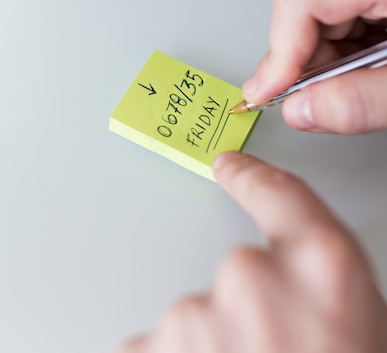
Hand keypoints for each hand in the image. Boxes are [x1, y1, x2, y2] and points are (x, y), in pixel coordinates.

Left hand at [114, 152, 386, 352]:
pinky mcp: (150, 351)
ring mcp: (196, 316)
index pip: (280, 194)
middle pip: (238, 270)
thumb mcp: (351, 326)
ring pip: (197, 318)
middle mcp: (253, 277)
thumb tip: (276, 274)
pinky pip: (161, 350)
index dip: (252, 177)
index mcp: (322, 268)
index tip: (230, 166)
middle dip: (250, 316)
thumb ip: (312, 285)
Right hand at [242, 0, 386, 133]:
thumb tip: (302, 110)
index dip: (277, 53)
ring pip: (317, 11)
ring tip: (368, 78)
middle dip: (307, 62)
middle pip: (304, 7)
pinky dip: (346, 47)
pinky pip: (339, 10)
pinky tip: (372, 60)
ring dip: (329, 58)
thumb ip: (364, 100)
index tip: (268, 93)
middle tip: (327, 97)